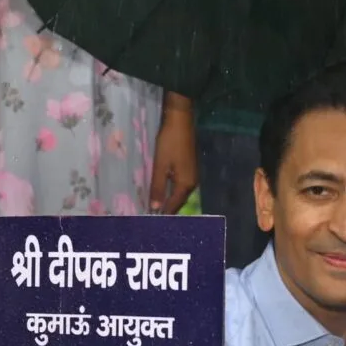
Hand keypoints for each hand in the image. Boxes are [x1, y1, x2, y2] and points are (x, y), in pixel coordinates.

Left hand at [150, 91, 197, 212]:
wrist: (180, 121)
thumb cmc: (169, 143)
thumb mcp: (160, 166)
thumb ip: (158, 187)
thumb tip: (155, 208)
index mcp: (185, 184)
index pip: (174, 206)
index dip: (164, 214)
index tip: (153, 224)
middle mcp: (192, 183)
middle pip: (179, 201)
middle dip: (167, 209)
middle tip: (153, 218)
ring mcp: (192, 175)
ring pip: (180, 194)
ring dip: (170, 200)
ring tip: (157, 207)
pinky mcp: (190, 168)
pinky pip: (181, 185)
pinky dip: (172, 191)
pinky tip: (164, 192)